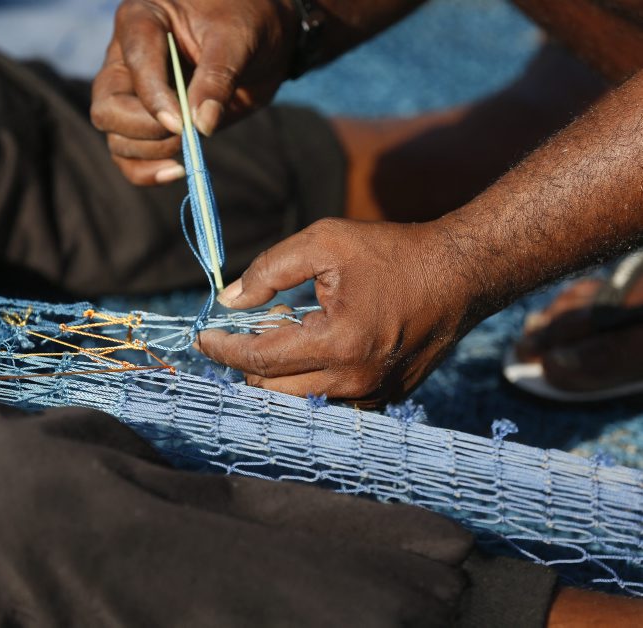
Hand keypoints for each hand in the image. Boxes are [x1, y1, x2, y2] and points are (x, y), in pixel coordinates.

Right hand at [90, 0, 297, 184]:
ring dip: (150, 152)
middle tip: (185, 133)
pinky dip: (147, 171)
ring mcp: (131, 96)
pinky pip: (128, 158)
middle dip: (145, 130)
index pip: (135, 64)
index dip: (155, 99)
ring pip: (115, 137)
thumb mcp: (237, 39)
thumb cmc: (245, 21)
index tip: (183, 123)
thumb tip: (201, 126)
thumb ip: (218, 77)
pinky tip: (177, 171)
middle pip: (108, 109)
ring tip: (189, 144)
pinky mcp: (145, 124)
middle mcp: (126, 61)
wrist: (260, 40)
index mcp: (142, 21)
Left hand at [195, 218, 474, 406]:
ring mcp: (372, 397)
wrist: (459, 275)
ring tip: (285, 330)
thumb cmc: (391, 252)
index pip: (258, 360)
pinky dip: (306, 382)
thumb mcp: (325, 241)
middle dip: (246, 362)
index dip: (222, 350)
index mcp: (337, 343)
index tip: (201, 338)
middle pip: (271, 390)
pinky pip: (327, 403)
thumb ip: (269, 270)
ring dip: (276, 375)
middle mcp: (353, 381)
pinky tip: (311, 348)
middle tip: (247, 327)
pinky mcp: (385, 400)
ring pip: (297, 402)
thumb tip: (229, 302)